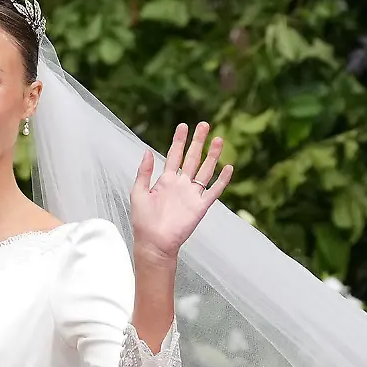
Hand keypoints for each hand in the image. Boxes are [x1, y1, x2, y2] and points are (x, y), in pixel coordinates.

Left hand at [130, 121, 232, 260]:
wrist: (154, 242)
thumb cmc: (143, 220)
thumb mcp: (138, 192)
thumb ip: (144, 172)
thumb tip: (147, 151)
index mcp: (165, 180)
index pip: (174, 155)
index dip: (179, 141)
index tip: (183, 126)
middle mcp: (181, 184)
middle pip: (192, 158)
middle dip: (198, 141)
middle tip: (204, 124)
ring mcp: (192, 194)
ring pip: (205, 170)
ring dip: (212, 155)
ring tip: (219, 139)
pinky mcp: (201, 206)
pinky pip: (214, 190)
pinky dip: (222, 180)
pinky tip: (228, 167)